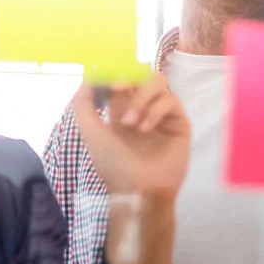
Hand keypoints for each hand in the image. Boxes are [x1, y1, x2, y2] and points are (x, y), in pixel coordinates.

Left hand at [71, 75, 190, 198]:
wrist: (138, 189)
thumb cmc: (113, 165)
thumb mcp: (90, 133)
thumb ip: (83, 105)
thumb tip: (87, 79)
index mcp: (122, 111)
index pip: (123, 81)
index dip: (115, 75)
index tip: (106, 82)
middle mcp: (143, 109)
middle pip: (142, 76)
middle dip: (128, 81)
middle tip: (117, 90)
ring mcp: (162, 115)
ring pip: (158, 83)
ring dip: (141, 98)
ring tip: (131, 123)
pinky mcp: (179, 122)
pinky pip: (170, 101)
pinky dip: (155, 111)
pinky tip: (144, 130)